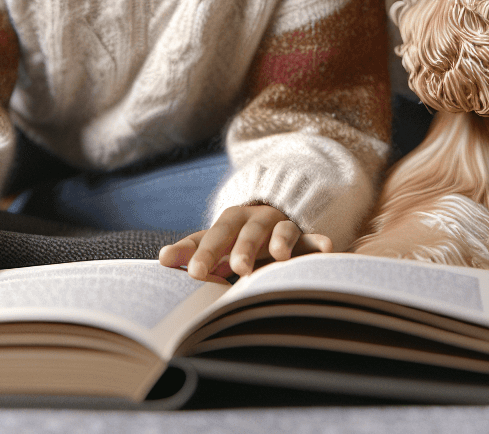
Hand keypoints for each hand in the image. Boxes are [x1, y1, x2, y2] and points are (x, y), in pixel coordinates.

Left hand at [158, 204, 332, 281]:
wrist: (271, 215)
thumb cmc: (235, 238)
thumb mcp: (215, 243)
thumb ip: (191, 251)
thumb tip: (161, 259)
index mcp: (229, 221)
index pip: (212, 236)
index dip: (203, 253)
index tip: (193, 273)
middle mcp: (254, 220)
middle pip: (246, 231)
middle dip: (241, 248)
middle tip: (236, 268)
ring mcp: (281, 225)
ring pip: (280, 229)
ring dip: (280, 241)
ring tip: (279, 257)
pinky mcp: (303, 236)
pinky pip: (313, 239)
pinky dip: (319, 243)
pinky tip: (327, 249)